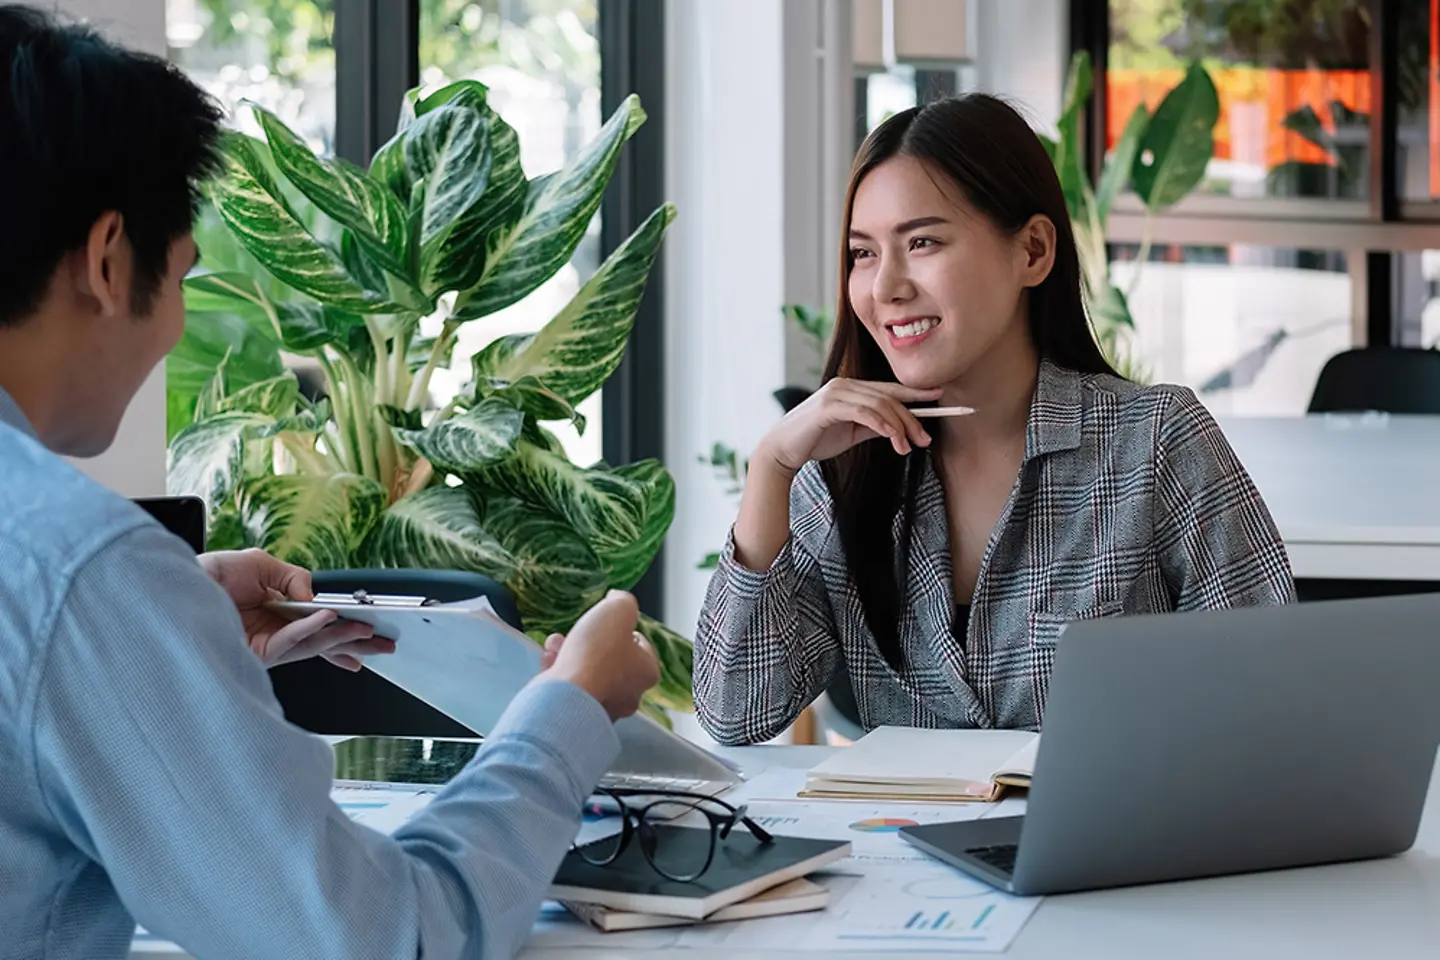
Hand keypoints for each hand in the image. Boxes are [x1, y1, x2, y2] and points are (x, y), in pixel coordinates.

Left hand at [198, 549, 396, 670]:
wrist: (174, 583)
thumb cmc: (209, 574)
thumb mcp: (261, 564)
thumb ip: (294, 579)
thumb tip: (315, 599)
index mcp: (276, 614)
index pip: (318, 627)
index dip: (344, 633)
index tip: (369, 633)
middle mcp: (273, 633)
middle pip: (322, 642)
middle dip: (355, 643)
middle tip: (384, 645)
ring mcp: (265, 645)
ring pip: (313, 644)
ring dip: (341, 637)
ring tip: (365, 631)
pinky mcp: (255, 652)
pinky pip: (291, 640)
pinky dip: (311, 628)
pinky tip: (328, 617)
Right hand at [541, 590, 659, 720]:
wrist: (565, 696)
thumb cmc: (596, 655)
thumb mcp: (618, 611)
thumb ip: (623, 602)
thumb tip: (618, 599)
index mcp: (647, 672)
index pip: (640, 645)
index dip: (621, 630)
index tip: (606, 624)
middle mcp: (630, 694)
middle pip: (610, 659)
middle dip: (589, 642)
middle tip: (577, 632)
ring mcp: (604, 708)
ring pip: (588, 673)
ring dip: (570, 654)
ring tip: (556, 643)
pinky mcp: (579, 714)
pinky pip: (571, 689)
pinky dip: (559, 673)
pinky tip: (549, 662)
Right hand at [755, 378, 942, 473]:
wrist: (782, 451)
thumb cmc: (815, 441)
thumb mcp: (851, 434)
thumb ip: (873, 426)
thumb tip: (899, 428)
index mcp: (850, 388)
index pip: (888, 389)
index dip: (915, 392)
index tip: (939, 398)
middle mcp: (844, 384)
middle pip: (889, 397)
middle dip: (911, 418)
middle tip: (926, 439)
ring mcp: (836, 392)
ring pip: (880, 404)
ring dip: (899, 426)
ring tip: (909, 446)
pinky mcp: (828, 406)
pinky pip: (864, 412)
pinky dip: (882, 424)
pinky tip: (893, 438)